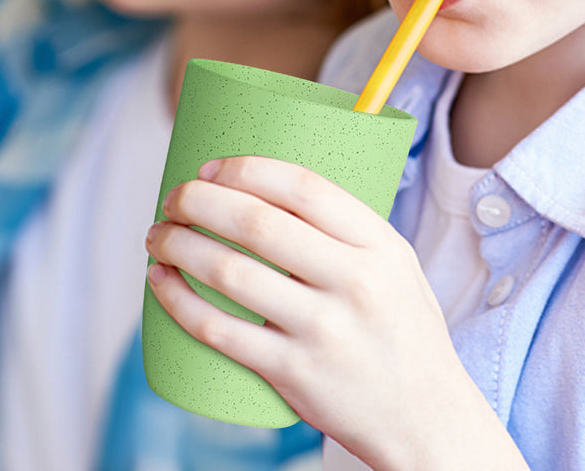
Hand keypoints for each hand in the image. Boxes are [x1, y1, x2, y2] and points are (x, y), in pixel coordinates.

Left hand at [145, 156, 527, 470]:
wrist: (426, 418)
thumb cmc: (402, 329)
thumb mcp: (395, 263)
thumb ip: (344, 227)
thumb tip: (267, 185)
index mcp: (378, 244)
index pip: (303, 186)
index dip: (246, 169)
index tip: (209, 168)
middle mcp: (352, 282)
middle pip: (257, 223)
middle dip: (199, 201)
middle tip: (174, 198)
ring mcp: (321, 330)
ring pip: (230, 273)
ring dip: (179, 245)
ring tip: (158, 235)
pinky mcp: (292, 373)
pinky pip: (219, 332)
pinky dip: (179, 302)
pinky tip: (161, 282)